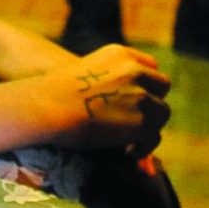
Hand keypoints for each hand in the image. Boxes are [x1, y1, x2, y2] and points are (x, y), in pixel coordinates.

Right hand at [28, 44, 170, 156]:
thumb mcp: (84, 71)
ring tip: (134, 141)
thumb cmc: (53, 93)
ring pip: (161, 113)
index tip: (138, 97)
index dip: (146, 84)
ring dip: (150, 126)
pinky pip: (153, 137)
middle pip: (161, 86)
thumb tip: (117, 106)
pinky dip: (144, 148)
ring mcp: (140, 96)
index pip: (150, 66)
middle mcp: (135, 71)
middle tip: (138, 119)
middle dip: (152, 102)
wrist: (47, 106)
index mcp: (121, 54)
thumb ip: (108, 79)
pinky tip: (130, 153)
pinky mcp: (141, 123)